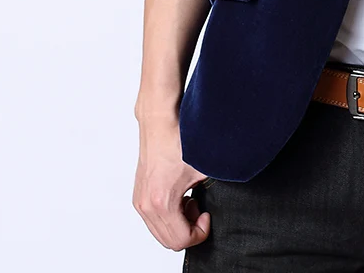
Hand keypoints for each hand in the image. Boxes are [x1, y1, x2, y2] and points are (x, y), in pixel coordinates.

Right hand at [132, 117, 212, 250]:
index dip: (200, 232)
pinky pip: (154, 219)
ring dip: (179, 222)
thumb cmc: (179, 141)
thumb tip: (224, 201)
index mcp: (161, 202)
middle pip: (169, 241)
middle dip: (189, 229)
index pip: (181, 240)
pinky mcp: (139, 196)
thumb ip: (214, 190)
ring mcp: (140, 201)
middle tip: (200, 208)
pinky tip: (181, 195)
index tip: (207, 214)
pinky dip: (170, 215)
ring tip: (192, 199)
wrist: (160, 123)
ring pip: (160, 232)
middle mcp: (146, 206)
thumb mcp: (205, 168)